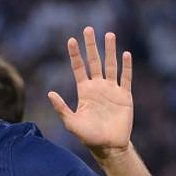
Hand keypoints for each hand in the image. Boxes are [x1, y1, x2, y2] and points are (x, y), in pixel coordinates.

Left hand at [48, 27, 132, 159]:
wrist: (109, 146)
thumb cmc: (88, 136)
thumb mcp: (71, 122)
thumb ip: (61, 108)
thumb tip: (49, 93)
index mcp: (84, 91)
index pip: (79, 68)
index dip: (75, 54)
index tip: (71, 40)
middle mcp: (98, 87)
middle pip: (94, 61)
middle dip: (91, 45)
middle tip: (89, 29)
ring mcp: (112, 90)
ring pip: (111, 65)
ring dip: (110, 50)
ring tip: (109, 34)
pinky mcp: (125, 96)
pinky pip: (126, 78)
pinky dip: (126, 67)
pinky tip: (125, 54)